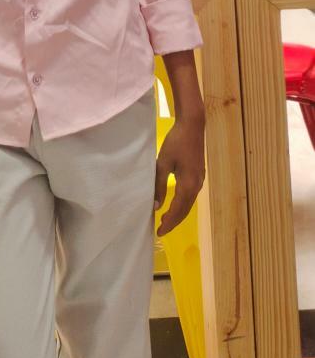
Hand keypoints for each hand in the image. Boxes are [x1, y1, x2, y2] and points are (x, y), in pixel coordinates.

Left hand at [154, 113, 204, 236]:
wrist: (192, 125)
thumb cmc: (176, 142)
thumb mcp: (163, 163)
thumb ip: (159, 185)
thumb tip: (156, 206)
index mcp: (188, 184)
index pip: (178, 210)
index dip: (168, 222)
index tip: (159, 232)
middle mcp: (197, 185)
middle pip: (185, 210)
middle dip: (174, 221)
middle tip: (161, 230)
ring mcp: (200, 180)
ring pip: (189, 203)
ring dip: (178, 213)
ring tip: (166, 220)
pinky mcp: (199, 174)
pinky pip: (191, 195)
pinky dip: (183, 204)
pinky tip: (175, 204)